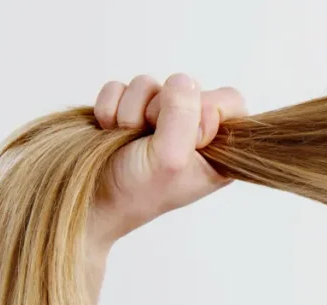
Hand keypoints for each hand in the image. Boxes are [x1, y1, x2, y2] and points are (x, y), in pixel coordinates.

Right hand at [88, 73, 246, 250]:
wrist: (95, 200)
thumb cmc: (139, 190)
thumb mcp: (170, 158)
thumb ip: (183, 116)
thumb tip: (182, 81)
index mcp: (219, 146)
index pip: (230, 100)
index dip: (205, 110)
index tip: (187, 138)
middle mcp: (192, 127)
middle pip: (187, 86)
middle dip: (159, 110)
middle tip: (150, 141)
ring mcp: (160, 116)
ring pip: (149, 83)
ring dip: (130, 112)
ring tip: (129, 140)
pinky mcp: (130, 108)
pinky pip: (120, 87)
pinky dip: (110, 108)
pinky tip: (110, 130)